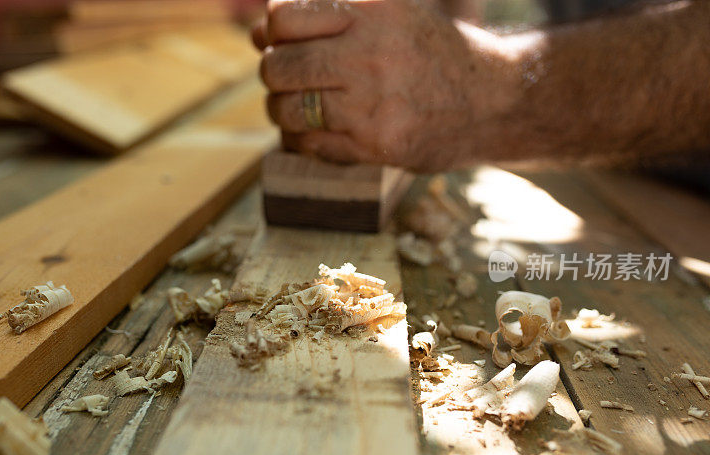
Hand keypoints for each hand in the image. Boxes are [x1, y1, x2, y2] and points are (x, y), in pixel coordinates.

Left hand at [254, 0, 521, 170]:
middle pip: (279, 67)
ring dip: (281, 110)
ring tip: (296, 106)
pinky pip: (309, 145)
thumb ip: (329, 14)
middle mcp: (369, 56)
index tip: (281, 41)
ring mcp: (371, 105)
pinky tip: (314, 131)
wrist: (492, 100)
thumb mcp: (391, 12)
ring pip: (288, 110)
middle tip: (285, 77)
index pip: (284, 18)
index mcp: (371, 12)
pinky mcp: (375, 146)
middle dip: (273, 73)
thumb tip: (258, 32)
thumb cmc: (433, 52)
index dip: (272, 31)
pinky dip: (301, 139)